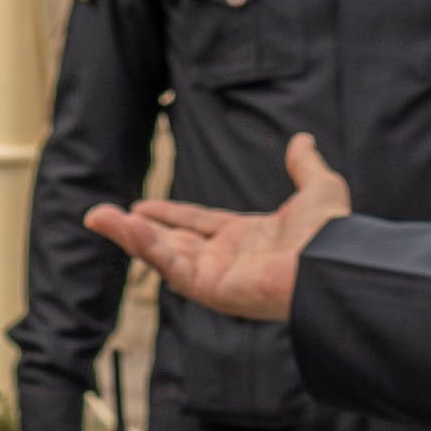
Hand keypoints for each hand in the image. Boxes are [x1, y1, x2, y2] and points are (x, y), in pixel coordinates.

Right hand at [84, 133, 354, 325]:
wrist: (334, 261)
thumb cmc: (331, 233)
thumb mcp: (319, 187)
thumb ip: (304, 166)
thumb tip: (303, 140)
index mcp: (246, 240)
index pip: (197, 225)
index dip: (168, 214)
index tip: (138, 206)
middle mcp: (226, 261)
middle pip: (169, 242)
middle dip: (133, 230)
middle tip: (98, 215)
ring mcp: (216, 277)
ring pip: (161, 254)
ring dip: (127, 236)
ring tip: (96, 216)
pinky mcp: (209, 289)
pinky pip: (171, 265)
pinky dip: (146, 246)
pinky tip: (126, 225)